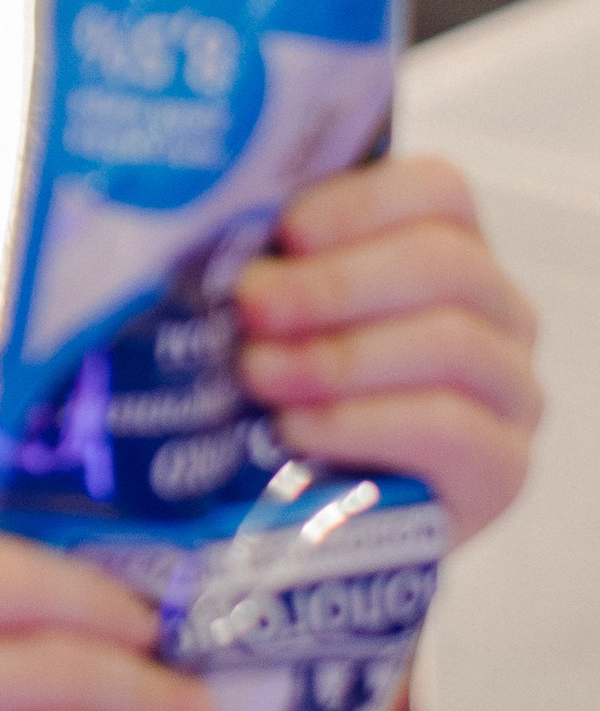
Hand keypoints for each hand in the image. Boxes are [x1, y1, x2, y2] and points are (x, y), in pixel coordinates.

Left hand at [236, 155, 540, 544]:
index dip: (359, 204)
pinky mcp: (501, 469)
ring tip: (259, 374)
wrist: (315, 517)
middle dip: (335, 283)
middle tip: (253, 305)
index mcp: (447, 250)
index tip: (284, 233)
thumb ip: (264, 266)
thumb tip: (201, 222)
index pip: (440, 192)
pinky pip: (450, 428)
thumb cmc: (288, 393)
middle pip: (445, 263)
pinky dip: (362, 422)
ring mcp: (510, 391)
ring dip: (340, 355)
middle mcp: (496, 312)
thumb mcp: (276, 320)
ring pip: (452, 342)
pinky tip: (299, 427)